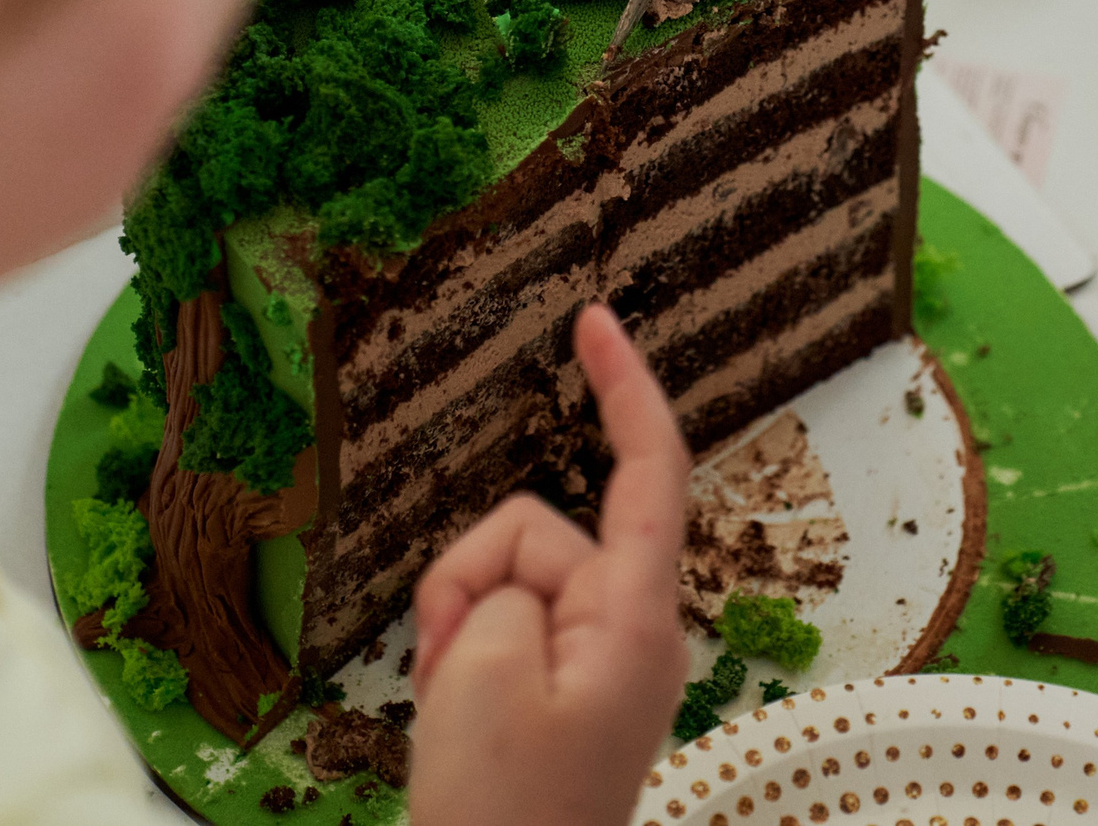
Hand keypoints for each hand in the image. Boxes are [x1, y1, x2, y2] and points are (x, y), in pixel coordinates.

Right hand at [409, 304, 692, 825]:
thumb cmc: (499, 808)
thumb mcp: (481, 667)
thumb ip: (503, 582)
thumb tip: (514, 588)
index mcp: (637, 617)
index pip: (650, 471)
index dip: (625, 388)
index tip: (596, 319)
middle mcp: (630, 631)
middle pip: (534, 531)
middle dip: (470, 578)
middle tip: (449, 674)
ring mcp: (593, 665)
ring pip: (499, 580)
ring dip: (455, 629)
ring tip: (448, 709)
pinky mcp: (558, 692)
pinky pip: (494, 631)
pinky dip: (457, 659)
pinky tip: (447, 719)